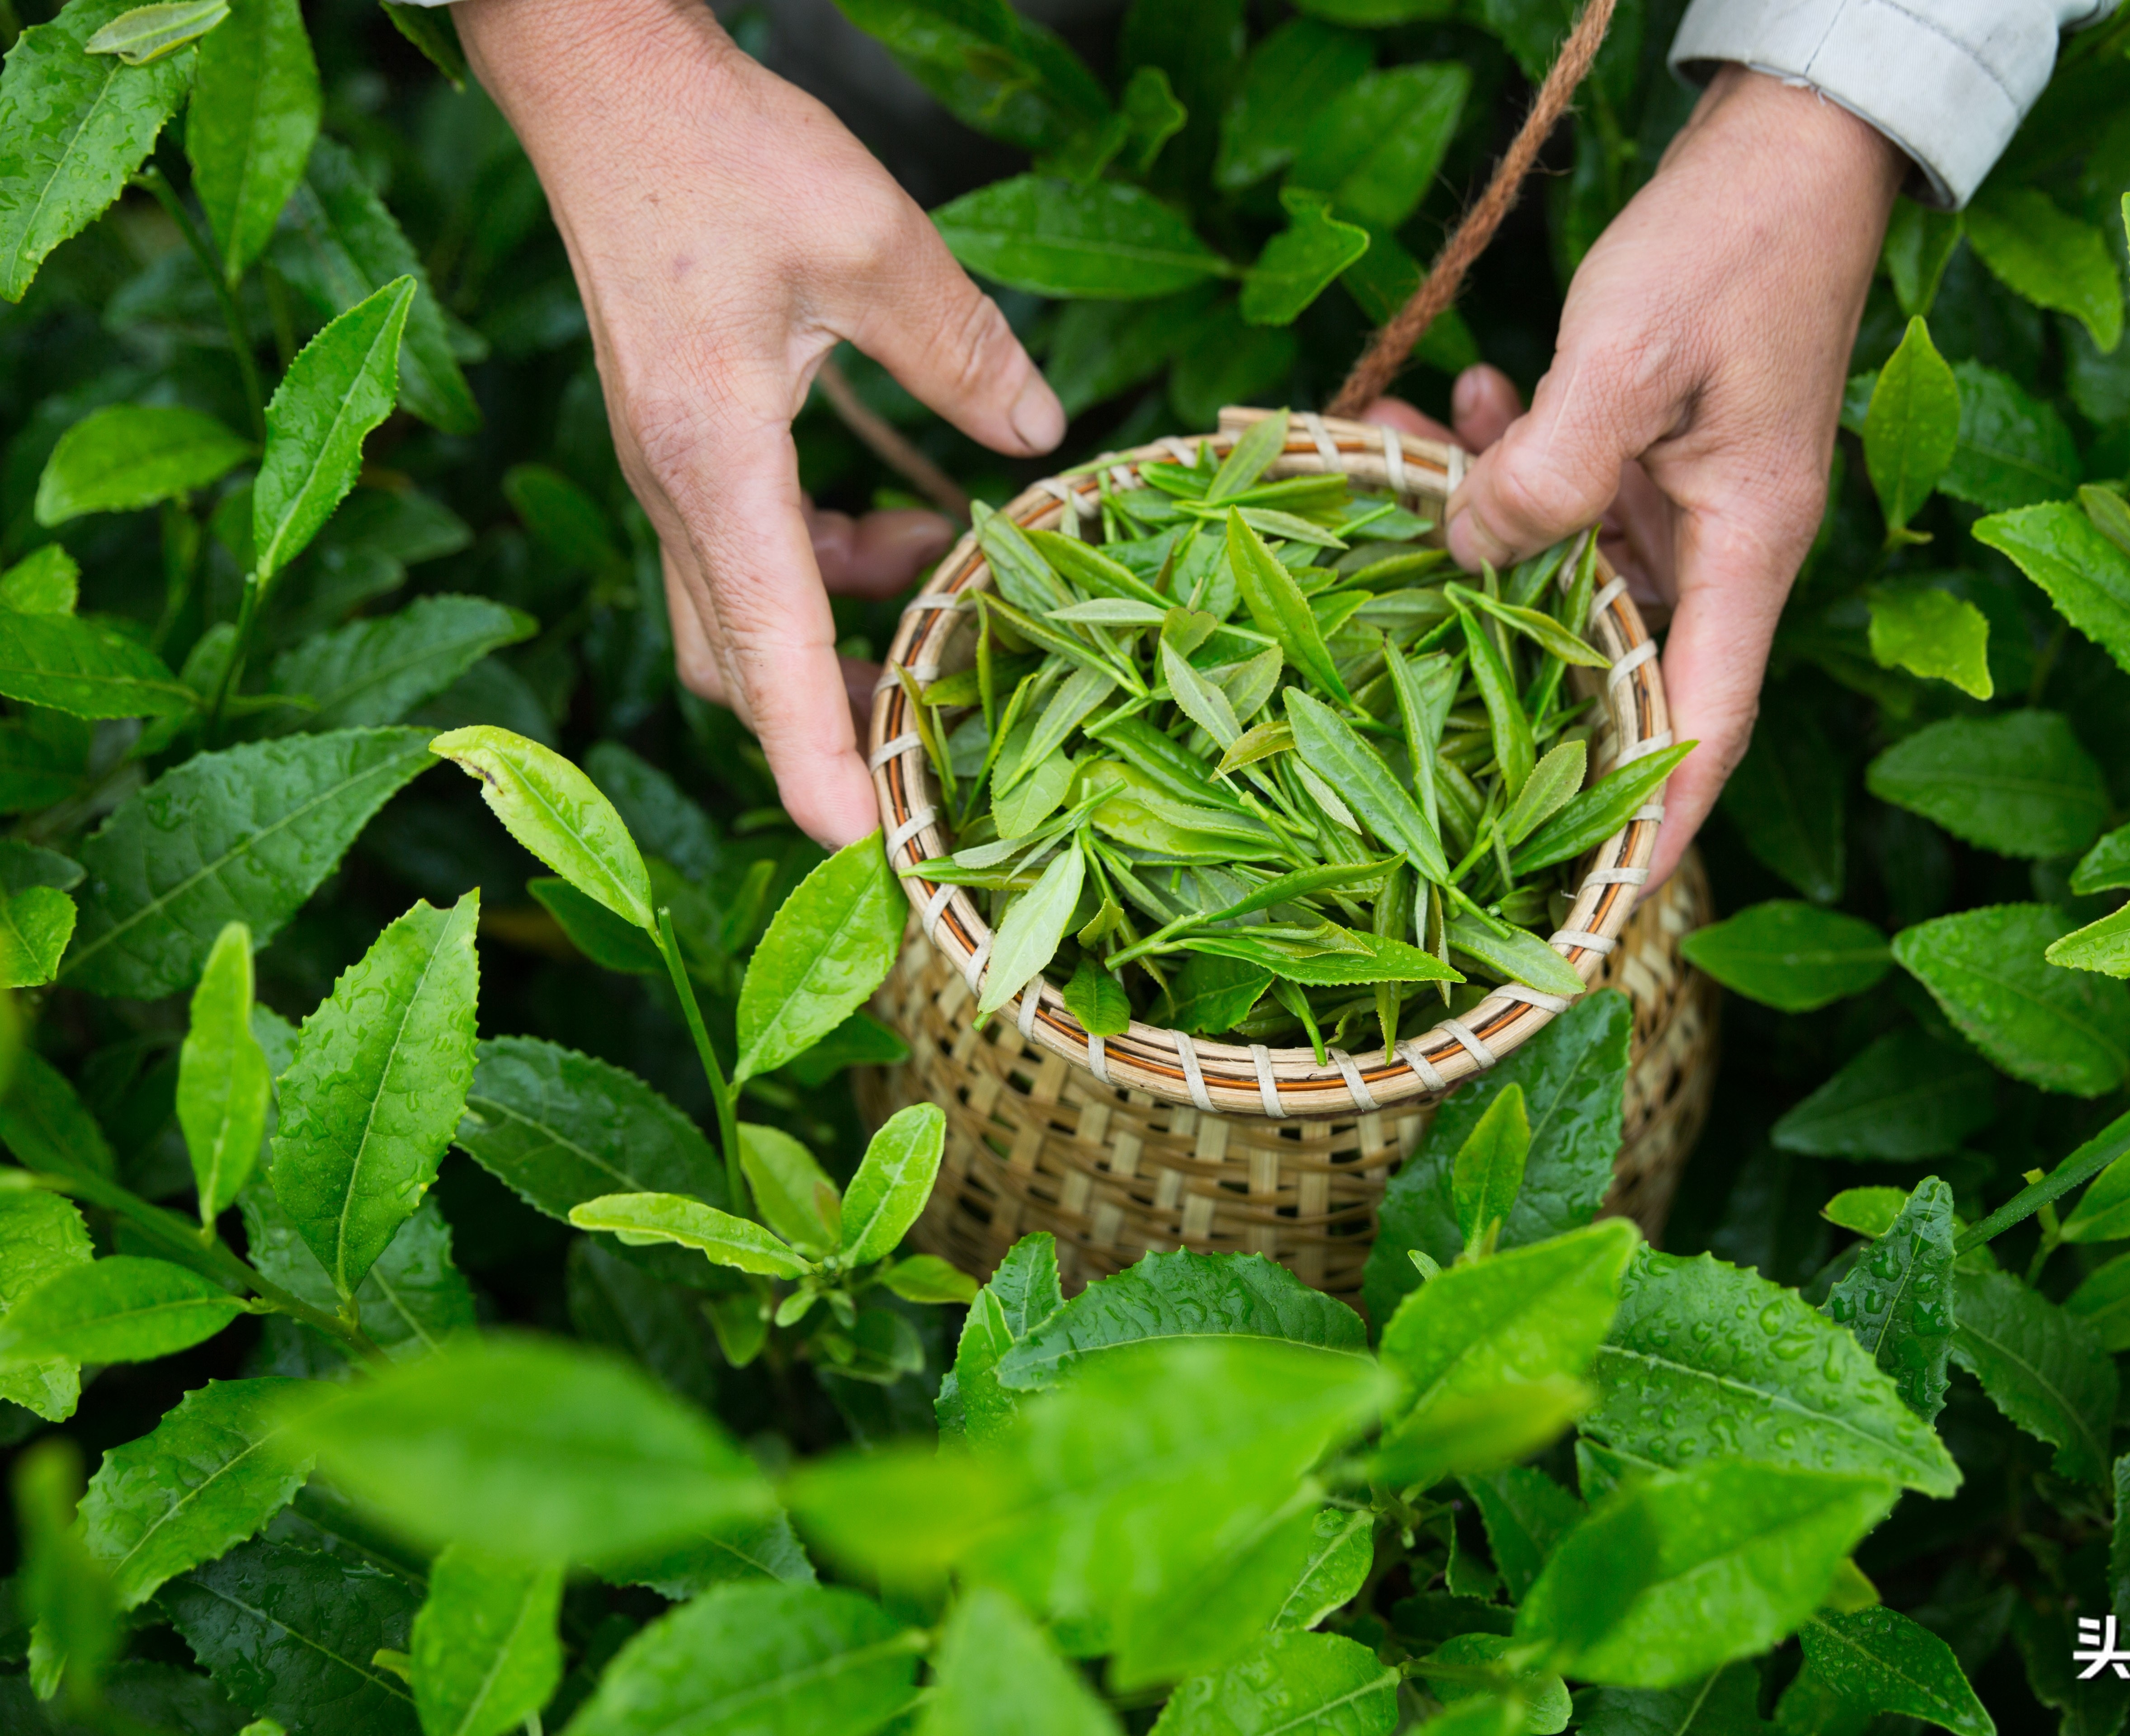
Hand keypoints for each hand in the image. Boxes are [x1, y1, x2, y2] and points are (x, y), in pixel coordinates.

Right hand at [457, 0, 1065, 845]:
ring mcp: (673, 476)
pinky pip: (751, 555)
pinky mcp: (684, 449)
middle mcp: (678, 491)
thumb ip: (959, 349)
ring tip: (949, 605)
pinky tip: (901, 523)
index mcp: (714, 461)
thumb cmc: (719, 154)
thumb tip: (1034, 433)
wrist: (604, 89)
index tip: (860, 845)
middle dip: (837, 723)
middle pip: (745, 666)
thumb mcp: (870, 243)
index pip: (767, 648)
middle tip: (942, 744)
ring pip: (747, 618)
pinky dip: (828, 569)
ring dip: (845, 636)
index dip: (814, 757)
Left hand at [1367, 68, 1902, 882]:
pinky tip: (1452, 406)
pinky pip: (1560, 489)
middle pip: (1610, 654)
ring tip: (1396, 462)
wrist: (1790, 140)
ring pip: (1562, 564)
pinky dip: (1500, 461)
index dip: (1652, 825)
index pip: (1703, 727)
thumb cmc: (1734, 242)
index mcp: (1745, 550)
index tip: (1595, 904)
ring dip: (1476, 529)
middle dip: (1500, 649)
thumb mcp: (1628, 358)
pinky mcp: (1649, 446)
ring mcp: (1681, 497)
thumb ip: (1545, 469)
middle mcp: (1717, 545)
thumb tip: (1466, 547)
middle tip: (1392, 652)